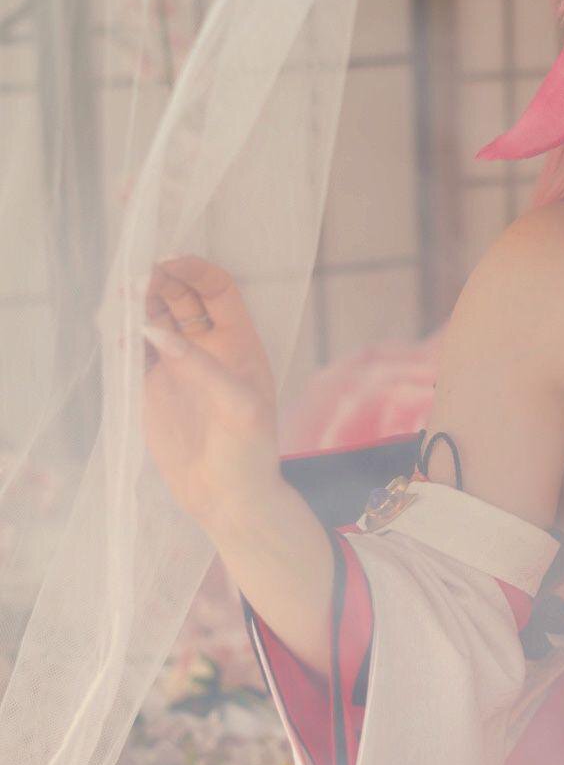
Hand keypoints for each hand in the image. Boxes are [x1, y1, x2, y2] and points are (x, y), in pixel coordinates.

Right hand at [140, 256, 281, 527]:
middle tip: (134, 279)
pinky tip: (114, 330)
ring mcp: (180, 366)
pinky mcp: (155, 388)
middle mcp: (209, 347)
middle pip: (181, 297)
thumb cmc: (248, 453)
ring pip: (155, 319)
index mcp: (239, 343)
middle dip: (159, 282)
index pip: (218, 290)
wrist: (228, 500)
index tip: (167, 264)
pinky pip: (136, 351)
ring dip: (138, 304)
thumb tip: (156, 331)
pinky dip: (123, 337)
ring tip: (119, 299)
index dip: (195, 271)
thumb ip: (201, 367)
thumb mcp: (238, 407)